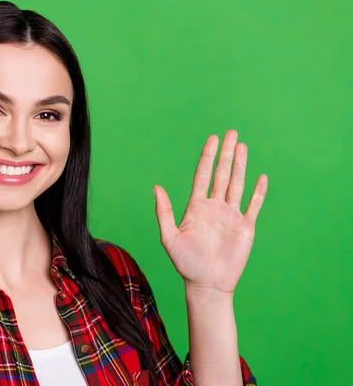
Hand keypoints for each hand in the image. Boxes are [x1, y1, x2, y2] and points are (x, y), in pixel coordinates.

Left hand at [153, 130, 267, 293]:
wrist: (207, 284)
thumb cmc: (186, 263)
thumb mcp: (169, 237)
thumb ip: (164, 212)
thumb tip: (156, 187)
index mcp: (196, 207)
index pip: (203, 175)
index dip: (207, 157)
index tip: (212, 139)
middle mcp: (214, 207)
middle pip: (221, 174)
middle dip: (226, 154)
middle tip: (231, 133)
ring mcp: (231, 215)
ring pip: (237, 184)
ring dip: (240, 166)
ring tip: (242, 146)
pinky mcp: (245, 227)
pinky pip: (253, 205)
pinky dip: (258, 192)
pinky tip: (261, 177)